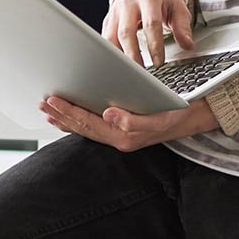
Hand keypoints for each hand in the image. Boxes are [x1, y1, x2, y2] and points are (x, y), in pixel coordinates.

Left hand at [40, 96, 218, 151]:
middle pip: (83, 127)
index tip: (52, 101)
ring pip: (86, 128)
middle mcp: (119, 138)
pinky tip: (70, 114)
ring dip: (66, 118)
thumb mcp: (161, 118)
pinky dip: (79, 119)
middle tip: (42, 102)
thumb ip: (135, 121)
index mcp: (124, 136)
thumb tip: (109, 115)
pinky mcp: (123, 129)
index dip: (68, 112)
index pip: (89, 124)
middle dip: (61, 114)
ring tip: (49, 109)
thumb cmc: (179, 114)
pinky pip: (95, 126)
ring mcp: (120, 135)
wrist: (196, 117)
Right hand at [103, 0, 194, 65]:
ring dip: (119, 56)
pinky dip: (110, 52)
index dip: (154, 45)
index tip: (159, 61)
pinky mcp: (108, 18)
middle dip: (133, 55)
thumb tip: (187, 45)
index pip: (151, 23)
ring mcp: (115, 10)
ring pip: (111, 36)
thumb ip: (182, 27)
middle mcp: (129, 2)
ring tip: (129, 71)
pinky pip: (105, 37)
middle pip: (126, 32)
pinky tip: (118, 63)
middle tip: (142, 72)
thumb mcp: (178, 7)